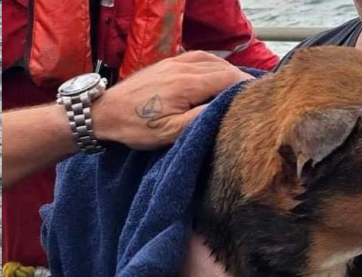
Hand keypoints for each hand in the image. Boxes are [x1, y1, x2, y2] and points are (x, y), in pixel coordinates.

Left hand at [92, 51, 253, 149]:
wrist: (104, 113)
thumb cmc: (135, 126)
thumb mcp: (171, 132)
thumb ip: (202, 119)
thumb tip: (227, 110)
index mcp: (188, 83)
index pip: (230, 80)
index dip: (246, 91)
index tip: (256, 103)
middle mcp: (184, 66)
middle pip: (225, 69)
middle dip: (240, 82)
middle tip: (251, 100)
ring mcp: (174, 62)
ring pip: (213, 61)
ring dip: (228, 73)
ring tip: (237, 90)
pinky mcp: (167, 63)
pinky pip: (199, 58)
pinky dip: (213, 66)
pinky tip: (216, 77)